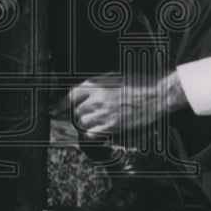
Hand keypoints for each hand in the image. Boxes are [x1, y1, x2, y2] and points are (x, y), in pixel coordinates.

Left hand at [70, 70, 188, 136]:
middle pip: (76, 111)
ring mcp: (103, 113)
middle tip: (92, 113)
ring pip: (83, 123)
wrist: (155, 96)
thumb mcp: (113, 76)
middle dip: (81, 113)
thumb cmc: (137, 84)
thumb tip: (80, 92)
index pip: (70, 95)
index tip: (54, 111)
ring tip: (100, 118)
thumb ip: (95, 84)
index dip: (61, 104)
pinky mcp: (112, 126)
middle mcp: (97, 98)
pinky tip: (102, 127)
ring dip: (88, 123)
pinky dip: (93, 133)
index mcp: (96, 84)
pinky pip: (92, 134)